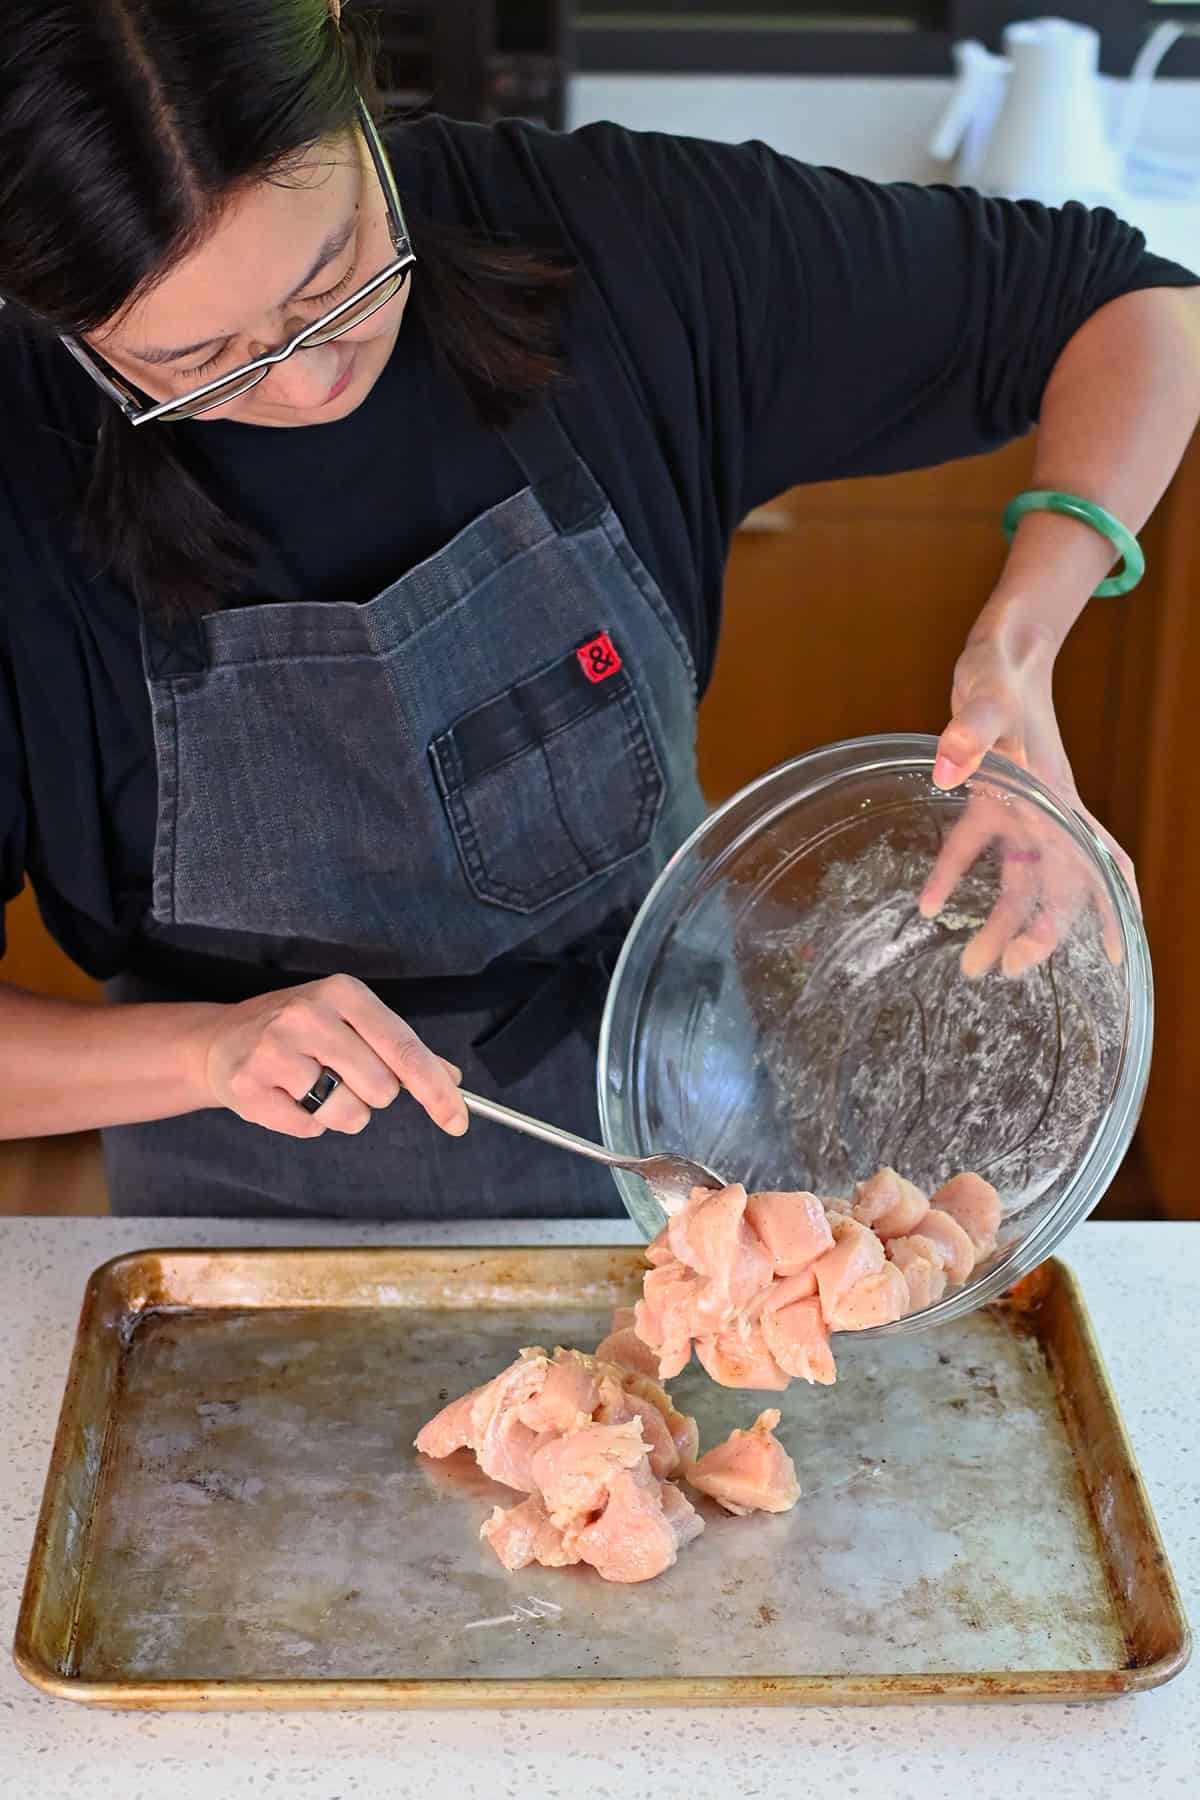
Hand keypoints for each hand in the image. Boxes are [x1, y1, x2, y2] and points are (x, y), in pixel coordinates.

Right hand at [201, 974, 468, 1139]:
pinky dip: (307, 1123)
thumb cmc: (300, 1032)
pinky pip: (309, 1129)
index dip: (436, 1090)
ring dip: (342, 1114)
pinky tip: (287, 1098)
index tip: (456, 1120)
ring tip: (314, 1088)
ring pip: (348, 1114)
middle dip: (371, 1094)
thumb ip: (401, 1049)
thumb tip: (451, 1078)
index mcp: (343, 993)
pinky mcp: (248, 1087)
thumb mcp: (351, 1021)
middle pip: (381, 1088)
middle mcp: (308, 1015)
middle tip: (341, 1075)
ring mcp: (274, 1050)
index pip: (404, 1048)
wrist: (221, 1040)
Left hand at [920, 625, 1132, 974]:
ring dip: (997, 921)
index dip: (1109, 908)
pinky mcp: (991, 797)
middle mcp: (1045, 810)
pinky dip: (953, 875)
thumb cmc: (1004, 672)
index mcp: (1057, 798)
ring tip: (971, 965)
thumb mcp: (986, 696)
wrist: (1002, 647)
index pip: (1096, 862)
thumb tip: (948, 769)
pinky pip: (976, 847)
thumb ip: (968, 731)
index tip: (1114, 954)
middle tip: (1007, 972)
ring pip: (1016, 878)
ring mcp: (1020, 806)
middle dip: (1038, 933)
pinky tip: (927, 904)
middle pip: (1054, 885)